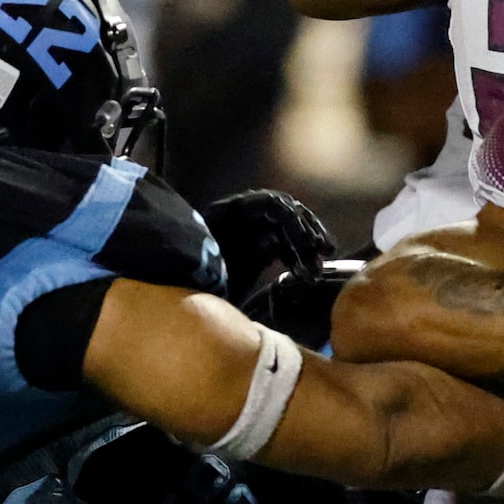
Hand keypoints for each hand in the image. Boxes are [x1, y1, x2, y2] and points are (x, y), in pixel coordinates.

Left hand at [203, 189, 336, 313]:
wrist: (179, 298)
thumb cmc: (194, 288)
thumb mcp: (225, 274)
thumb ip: (252, 254)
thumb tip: (279, 240)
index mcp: (227, 212)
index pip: (273, 205)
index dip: (296, 224)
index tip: (313, 249)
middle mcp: (238, 212)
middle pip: (284, 209)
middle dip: (306, 231)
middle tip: (324, 255)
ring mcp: (245, 225)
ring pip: (286, 223)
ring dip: (306, 241)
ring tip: (319, 264)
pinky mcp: (251, 241)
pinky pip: (280, 238)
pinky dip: (295, 250)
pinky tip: (303, 270)